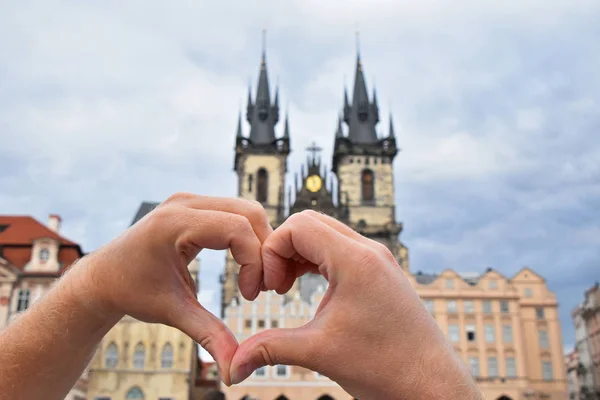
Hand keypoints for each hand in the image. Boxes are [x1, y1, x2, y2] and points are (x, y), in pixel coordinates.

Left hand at [70, 193, 271, 383]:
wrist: (104, 277)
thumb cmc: (132, 292)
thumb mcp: (173, 312)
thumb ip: (208, 336)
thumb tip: (234, 373)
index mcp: (175, 223)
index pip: (237, 228)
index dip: (255, 261)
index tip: (250, 294)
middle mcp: (184, 203)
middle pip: (249, 212)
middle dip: (264, 249)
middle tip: (262, 285)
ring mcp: (189, 200)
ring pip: (246, 210)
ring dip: (258, 242)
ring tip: (254, 278)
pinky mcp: (194, 205)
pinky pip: (234, 212)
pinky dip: (247, 236)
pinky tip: (245, 263)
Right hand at [229, 211, 480, 399]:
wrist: (431, 384)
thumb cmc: (386, 367)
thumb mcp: (320, 353)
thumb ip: (270, 349)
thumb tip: (232, 366)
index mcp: (355, 260)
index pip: (299, 225)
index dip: (272, 251)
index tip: (268, 288)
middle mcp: (369, 251)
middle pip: (311, 223)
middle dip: (283, 249)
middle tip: (274, 286)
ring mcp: (378, 260)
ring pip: (326, 234)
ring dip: (300, 254)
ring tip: (287, 288)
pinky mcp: (381, 272)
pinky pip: (341, 250)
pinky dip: (317, 261)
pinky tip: (308, 289)